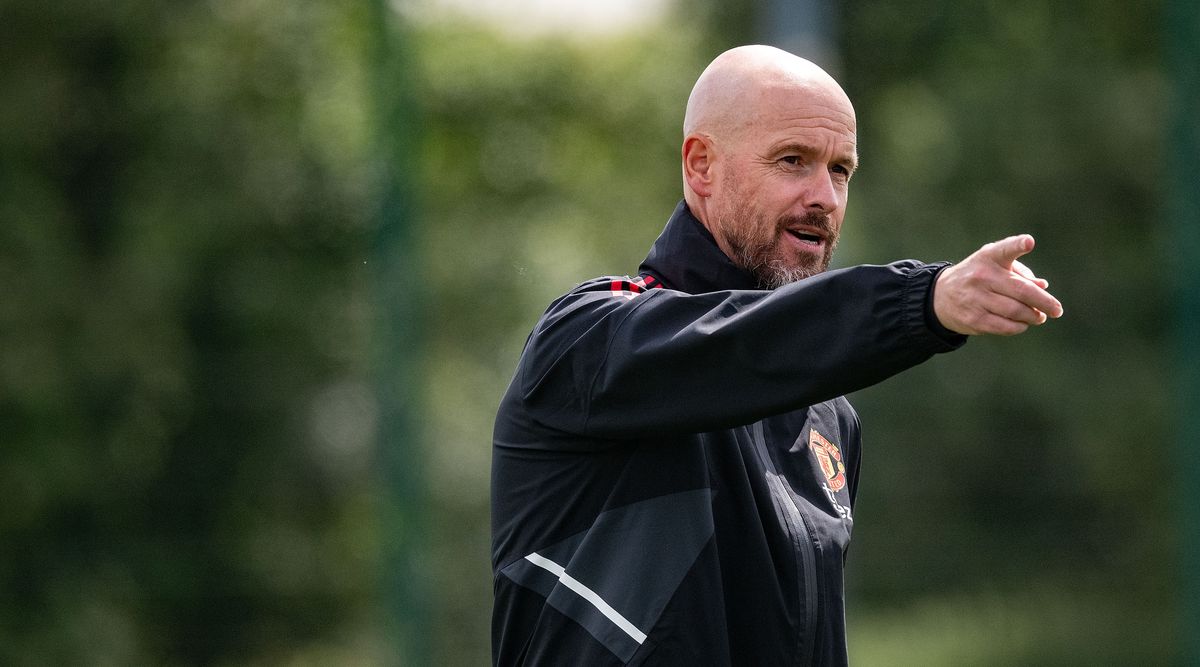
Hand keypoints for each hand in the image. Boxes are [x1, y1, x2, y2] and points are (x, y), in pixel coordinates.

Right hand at [933, 234, 1063, 335]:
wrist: (940, 296)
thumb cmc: (978, 277)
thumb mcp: (995, 266)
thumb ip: (1020, 273)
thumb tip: (1043, 286)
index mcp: (989, 257)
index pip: (1004, 249)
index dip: (1017, 245)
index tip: (1029, 242)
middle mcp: (981, 276)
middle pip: (1022, 291)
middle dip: (1045, 302)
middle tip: (1057, 310)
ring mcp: (976, 298)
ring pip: (1016, 311)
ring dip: (1033, 316)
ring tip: (1039, 317)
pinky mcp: (974, 318)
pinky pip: (1004, 326)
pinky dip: (1019, 326)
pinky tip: (1023, 324)